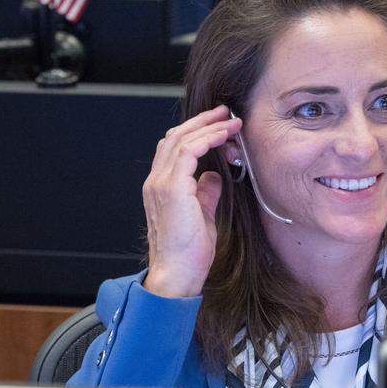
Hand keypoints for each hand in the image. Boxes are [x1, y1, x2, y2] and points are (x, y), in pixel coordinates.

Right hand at [141, 105, 241, 297]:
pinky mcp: (171, 188)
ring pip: (181, 139)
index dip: (195, 132)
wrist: (176, 275)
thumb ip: (205, 193)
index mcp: (160, 187)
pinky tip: (223, 135)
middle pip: (175, 137)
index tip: (218, 125)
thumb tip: (214, 176)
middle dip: (202, 121)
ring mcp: (161, 183)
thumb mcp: (202, 216)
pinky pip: (188, 151)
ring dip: (208, 126)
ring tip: (229, 120)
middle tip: (224, 112)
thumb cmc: (188, 253)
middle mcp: (156, 181)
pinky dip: (207, 138)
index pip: (173, 148)